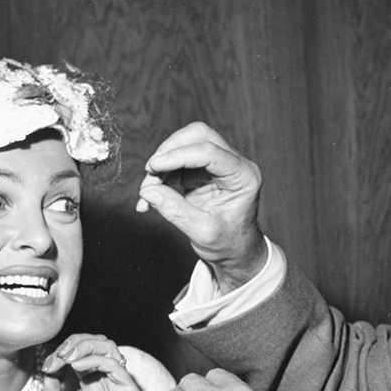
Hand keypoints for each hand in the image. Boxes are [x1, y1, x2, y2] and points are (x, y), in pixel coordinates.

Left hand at [40, 334, 154, 390]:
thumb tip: (46, 378)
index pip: (80, 360)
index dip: (62, 357)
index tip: (45, 364)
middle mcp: (107, 384)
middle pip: (94, 347)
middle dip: (73, 344)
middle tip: (56, 355)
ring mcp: (119, 387)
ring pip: (107, 349)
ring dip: (84, 346)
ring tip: (66, 356)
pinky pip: (116, 366)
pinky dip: (95, 360)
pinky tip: (77, 366)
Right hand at [138, 122, 267, 292]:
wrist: (236, 254)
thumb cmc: (229, 245)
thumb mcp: (203, 233)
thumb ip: (175, 211)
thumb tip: (147, 191)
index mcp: (243, 176)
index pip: (210, 152)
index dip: (178, 155)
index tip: (153, 166)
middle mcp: (234, 164)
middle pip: (199, 136)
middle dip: (170, 150)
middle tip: (150, 172)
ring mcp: (218, 166)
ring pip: (185, 145)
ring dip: (162, 165)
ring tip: (147, 192)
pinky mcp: (203, 172)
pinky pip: (178, 163)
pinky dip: (161, 176)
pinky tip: (149, 197)